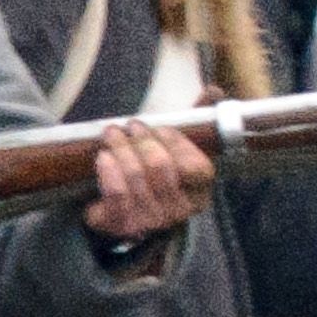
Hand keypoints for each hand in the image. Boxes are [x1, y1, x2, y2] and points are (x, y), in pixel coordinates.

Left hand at [82, 119, 213, 245]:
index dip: (176, 143)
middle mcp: (179, 211)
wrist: (125, 216)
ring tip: (112, 134)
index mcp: (199, 194)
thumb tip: (213, 90)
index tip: (159, 127)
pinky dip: (108, 170)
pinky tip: (103, 156)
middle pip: (160, 167)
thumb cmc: (154, 179)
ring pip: (135, 176)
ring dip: (121, 148)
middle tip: (130, 126)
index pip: (194, 167)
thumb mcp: (176, 155)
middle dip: (142, 140)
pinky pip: (116, 193)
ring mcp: (151, 221)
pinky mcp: (122, 225)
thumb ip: (195, 126)